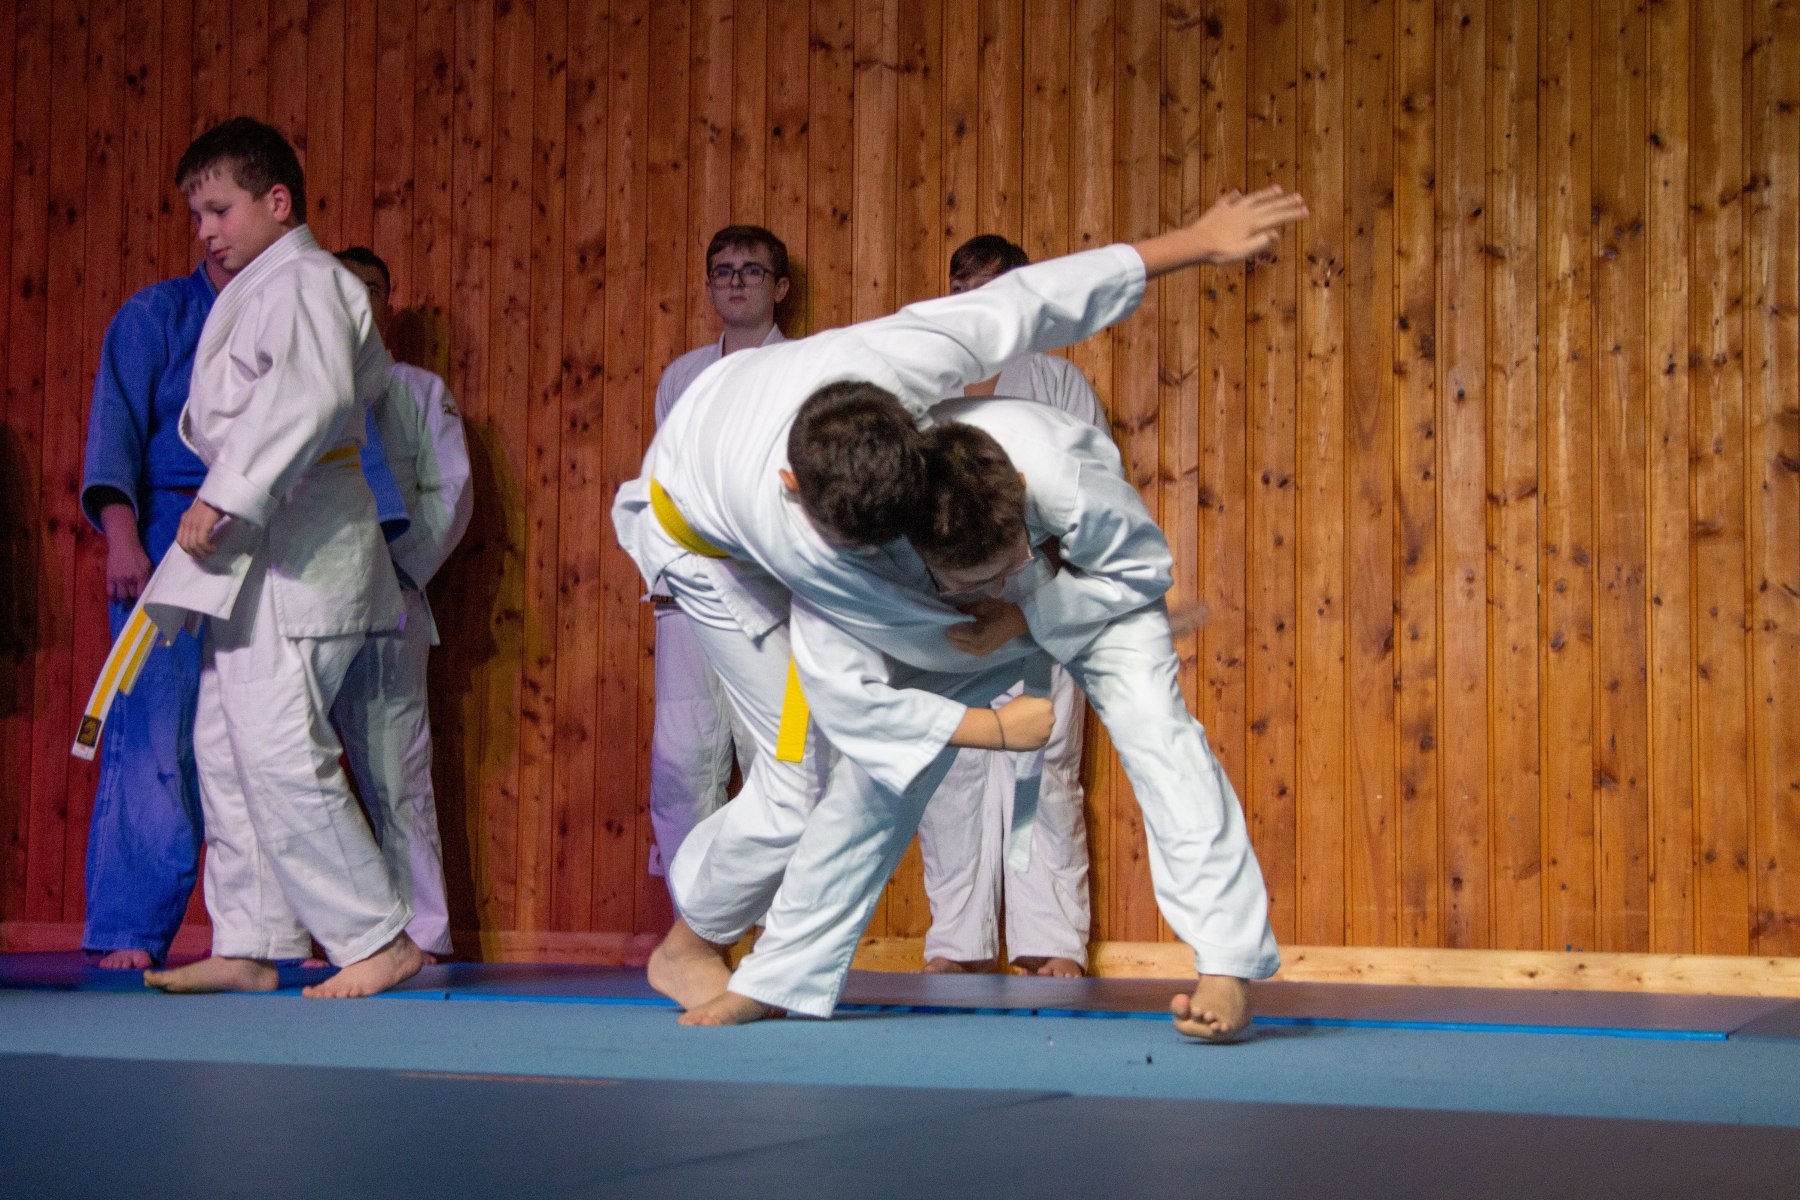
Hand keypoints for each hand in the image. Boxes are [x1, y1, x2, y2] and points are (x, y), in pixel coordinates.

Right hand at [98, 503, 150, 600]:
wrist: (123, 544)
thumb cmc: (138, 554)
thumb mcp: (148, 564)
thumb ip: (150, 576)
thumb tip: (152, 588)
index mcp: (141, 575)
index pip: (143, 593)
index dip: (144, 602)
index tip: (146, 608)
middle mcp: (130, 578)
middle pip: (132, 596)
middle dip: (134, 603)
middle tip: (136, 608)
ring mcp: (119, 578)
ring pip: (122, 595)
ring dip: (125, 602)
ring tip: (127, 606)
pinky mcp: (110, 576)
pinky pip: (110, 591)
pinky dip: (112, 598)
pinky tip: (115, 602)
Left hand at [176, 499, 225, 557]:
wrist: (220, 493)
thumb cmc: (215, 503)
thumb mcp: (202, 514)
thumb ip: (199, 523)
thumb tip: (203, 536)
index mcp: (185, 520)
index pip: (180, 540)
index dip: (189, 550)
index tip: (200, 552)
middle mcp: (186, 522)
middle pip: (185, 545)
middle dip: (196, 553)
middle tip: (207, 554)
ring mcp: (194, 523)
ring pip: (193, 545)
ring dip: (203, 552)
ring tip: (211, 551)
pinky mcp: (202, 524)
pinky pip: (201, 542)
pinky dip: (207, 548)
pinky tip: (214, 547)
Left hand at [944, 599, 1028, 656]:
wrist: (1018, 621)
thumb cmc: (1002, 611)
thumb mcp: (983, 606)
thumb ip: (966, 610)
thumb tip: (953, 610)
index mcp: (978, 636)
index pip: (955, 633)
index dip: (950, 623)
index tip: (949, 616)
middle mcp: (977, 647)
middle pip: (955, 642)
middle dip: (951, 632)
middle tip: (952, 620)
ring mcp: (980, 652)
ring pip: (959, 647)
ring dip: (956, 638)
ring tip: (957, 626)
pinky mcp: (982, 653)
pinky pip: (966, 649)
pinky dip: (962, 642)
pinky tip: (963, 634)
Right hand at [994, 694, 1053, 751]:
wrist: (1000, 729)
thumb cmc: (1010, 710)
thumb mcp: (1024, 697)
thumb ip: (1034, 701)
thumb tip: (1037, 705)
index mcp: (1047, 705)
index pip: (1047, 704)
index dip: (1039, 707)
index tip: (1031, 710)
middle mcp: (1051, 719)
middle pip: (1049, 717)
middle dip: (1042, 717)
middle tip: (1029, 720)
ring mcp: (1048, 732)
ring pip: (1046, 729)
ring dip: (1040, 728)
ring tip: (1027, 729)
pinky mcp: (1043, 743)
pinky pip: (1042, 738)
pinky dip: (1037, 737)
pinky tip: (1027, 735)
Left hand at [1188, 185, 1309, 263]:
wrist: (1195, 243)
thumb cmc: (1219, 252)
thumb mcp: (1241, 252)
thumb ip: (1259, 242)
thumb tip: (1276, 234)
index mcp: (1252, 223)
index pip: (1277, 217)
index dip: (1292, 214)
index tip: (1306, 210)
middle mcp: (1244, 212)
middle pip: (1269, 205)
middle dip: (1286, 202)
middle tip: (1300, 197)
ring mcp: (1232, 209)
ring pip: (1253, 198)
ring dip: (1266, 194)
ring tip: (1278, 189)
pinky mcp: (1219, 209)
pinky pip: (1229, 200)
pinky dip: (1236, 196)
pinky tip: (1238, 193)